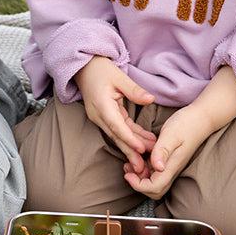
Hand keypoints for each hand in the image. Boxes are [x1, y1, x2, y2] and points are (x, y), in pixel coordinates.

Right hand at [74, 56, 156, 174]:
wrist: (84, 67)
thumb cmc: (101, 70)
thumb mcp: (119, 77)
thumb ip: (134, 90)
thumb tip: (150, 99)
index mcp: (102, 105)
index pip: (117, 125)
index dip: (130, 138)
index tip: (142, 149)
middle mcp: (98, 115)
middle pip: (116, 136)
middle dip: (130, 152)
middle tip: (143, 167)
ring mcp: (99, 118)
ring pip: (117, 136)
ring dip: (131, 147)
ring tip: (147, 158)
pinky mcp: (103, 117)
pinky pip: (117, 130)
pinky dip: (129, 137)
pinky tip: (142, 144)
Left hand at [123, 105, 215, 198]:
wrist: (200, 119)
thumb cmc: (186, 124)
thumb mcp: (171, 134)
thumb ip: (163, 151)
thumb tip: (157, 168)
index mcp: (172, 166)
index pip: (155, 187)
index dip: (139, 185)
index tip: (128, 173)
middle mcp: (172, 170)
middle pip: (155, 191)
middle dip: (138, 184)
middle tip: (127, 169)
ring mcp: (171, 166)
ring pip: (155, 182)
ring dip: (140, 177)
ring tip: (130, 163)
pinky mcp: (169, 161)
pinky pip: (156, 172)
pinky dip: (144, 168)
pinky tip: (138, 156)